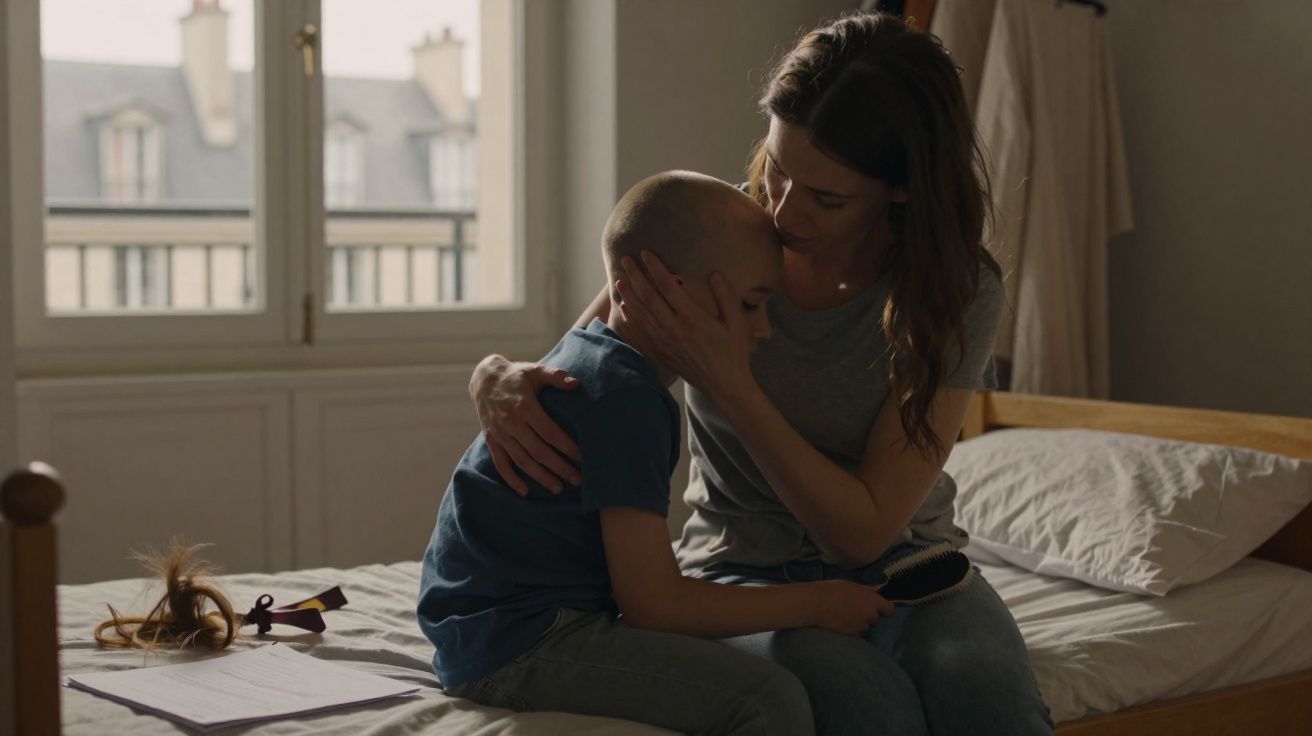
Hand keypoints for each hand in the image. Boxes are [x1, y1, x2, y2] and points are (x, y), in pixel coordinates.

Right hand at [470, 355, 582, 495]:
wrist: (484, 378)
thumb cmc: (516, 375)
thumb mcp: (535, 370)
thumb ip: (556, 376)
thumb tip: (577, 383)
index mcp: (525, 406)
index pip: (549, 432)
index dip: (566, 447)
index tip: (582, 457)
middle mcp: (511, 423)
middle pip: (538, 451)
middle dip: (559, 467)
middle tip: (578, 480)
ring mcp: (499, 433)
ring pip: (522, 461)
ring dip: (540, 477)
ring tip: (558, 488)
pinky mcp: (491, 440)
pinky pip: (501, 463)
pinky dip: (511, 479)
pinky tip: (525, 492)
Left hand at [615, 252, 755, 402]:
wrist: (724, 385)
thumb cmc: (733, 352)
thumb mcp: (737, 323)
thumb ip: (726, 297)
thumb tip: (714, 274)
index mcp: (693, 318)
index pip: (669, 287)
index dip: (655, 269)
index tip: (646, 253)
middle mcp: (674, 328)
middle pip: (649, 298)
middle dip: (636, 277)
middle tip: (625, 260)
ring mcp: (665, 341)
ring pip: (642, 314)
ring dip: (628, 295)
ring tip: (619, 279)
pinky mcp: (662, 351)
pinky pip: (642, 331)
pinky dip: (631, 317)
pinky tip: (624, 306)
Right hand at [809, 580, 893, 635]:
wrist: (816, 604)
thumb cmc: (832, 590)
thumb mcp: (852, 585)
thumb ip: (865, 592)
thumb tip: (873, 594)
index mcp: (871, 600)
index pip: (889, 609)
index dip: (883, 608)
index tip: (876, 606)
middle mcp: (869, 614)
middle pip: (876, 618)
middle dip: (869, 615)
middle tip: (857, 609)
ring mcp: (860, 625)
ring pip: (866, 626)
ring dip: (860, 622)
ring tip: (847, 616)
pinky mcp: (851, 633)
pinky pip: (856, 632)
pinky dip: (851, 628)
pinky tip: (842, 622)